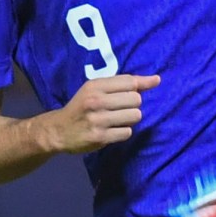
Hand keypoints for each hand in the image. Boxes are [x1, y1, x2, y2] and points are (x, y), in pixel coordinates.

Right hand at [40, 74, 160, 154]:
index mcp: (95, 85)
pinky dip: (123, 132)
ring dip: (130, 119)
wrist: (58, 130)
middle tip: (121, 108)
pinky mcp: (100, 137)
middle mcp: (96, 101)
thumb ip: (123, 83)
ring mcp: (98, 120)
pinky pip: (128, 132)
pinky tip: (112, 130)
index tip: (144, 88)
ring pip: (135, 116)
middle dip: (133, 104)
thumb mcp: (95, 89)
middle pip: (136, 99)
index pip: (130, 82)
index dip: (141, 86)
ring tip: (117, 119)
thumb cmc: (82, 106)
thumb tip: (156, 79)